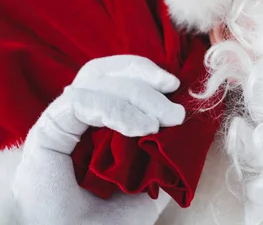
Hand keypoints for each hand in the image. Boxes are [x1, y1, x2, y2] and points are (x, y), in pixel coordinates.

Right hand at [12, 55, 184, 224]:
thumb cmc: (106, 219)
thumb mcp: (150, 185)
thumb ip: (167, 157)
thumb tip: (192, 131)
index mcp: (100, 120)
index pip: (120, 76)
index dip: (148, 73)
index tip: (176, 86)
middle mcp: (80, 115)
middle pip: (110, 71)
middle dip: (147, 80)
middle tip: (176, 111)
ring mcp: (64, 120)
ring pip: (98, 80)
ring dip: (138, 95)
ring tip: (164, 121)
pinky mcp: (49, 130)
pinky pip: (82, 102)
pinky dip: (116, 109)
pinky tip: (140, 128)